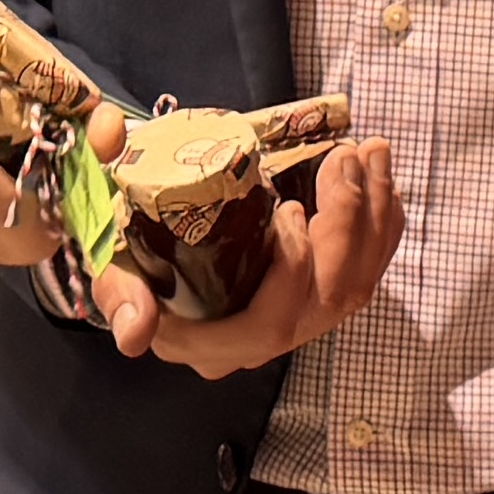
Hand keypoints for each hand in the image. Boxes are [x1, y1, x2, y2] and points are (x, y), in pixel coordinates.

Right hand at [87, 138, 402, 377]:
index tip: (287, 205)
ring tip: (370, 152)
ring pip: (357, 284)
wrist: (143, 247)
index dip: (291, 272)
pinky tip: (377, 174)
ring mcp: (294, 320)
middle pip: (326, 301)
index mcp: (209, 341)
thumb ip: (119, 291)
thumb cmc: (127, 254)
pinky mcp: (317, 296)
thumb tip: (135, 333)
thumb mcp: (111, 264)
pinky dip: (382, 221)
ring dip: (374, 214)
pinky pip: (367, 268)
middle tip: (344, 156)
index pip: (267, 327)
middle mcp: (260, 341)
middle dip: (346, 225)